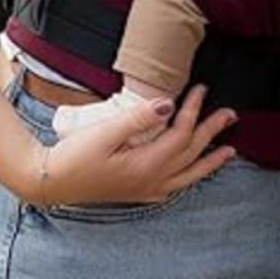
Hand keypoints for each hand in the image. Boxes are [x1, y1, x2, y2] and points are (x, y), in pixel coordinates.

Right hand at [27, 84, 236, 206]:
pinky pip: (171, 187)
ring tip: (227, 152)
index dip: (194, 109)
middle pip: (191, 154)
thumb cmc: (74, 156)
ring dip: (208, 161)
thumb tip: (169, 103)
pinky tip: (187, 177)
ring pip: (186, 176)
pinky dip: (186, 179)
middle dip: (212, 133)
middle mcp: (151, 181)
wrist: (49, 181)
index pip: (181, 134)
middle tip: (230, 115)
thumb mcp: (105, 132)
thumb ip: (138, 118)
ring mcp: (144, 189)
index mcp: (147, 164)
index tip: (201, 88)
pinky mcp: (134, 191)